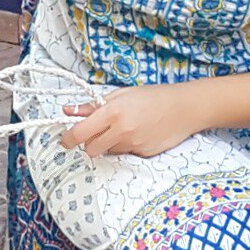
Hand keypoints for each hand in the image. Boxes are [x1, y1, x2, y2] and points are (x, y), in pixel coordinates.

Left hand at [60, 83, 207, 157]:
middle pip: (91, 149)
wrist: (185, 108)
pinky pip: (125, 154)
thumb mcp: (120, 95)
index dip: (68, 139)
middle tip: (95, 133)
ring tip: (124, 129)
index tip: (65, 141)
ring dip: (108, 144)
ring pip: (108, 152)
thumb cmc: (152, 97)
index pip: (81, 132)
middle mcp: (121, 131)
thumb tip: (68, 111)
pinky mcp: (144, 154)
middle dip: (89, 144)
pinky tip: (138, 134)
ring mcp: (134, 145)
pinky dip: (125, 147)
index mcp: (112, 112)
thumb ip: (93, 105)